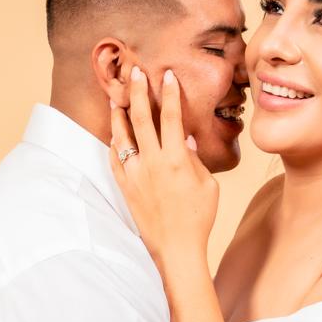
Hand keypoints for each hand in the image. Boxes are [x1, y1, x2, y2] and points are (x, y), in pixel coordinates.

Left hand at [109, 67, 218, 261]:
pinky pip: (114, 159)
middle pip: (140, 118)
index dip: (169, 93)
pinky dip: (114, 143)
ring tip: (117, 98)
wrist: (176, 249)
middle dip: (137, 91)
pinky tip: (115, 134)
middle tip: (134, 72)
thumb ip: (195, 159)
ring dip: (119, 114)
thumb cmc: (198, 218)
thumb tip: (184, 138)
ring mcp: (135, 176)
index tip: (167, 75)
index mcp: (176, 160)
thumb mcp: (207, 186)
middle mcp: (152, 164)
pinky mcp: (125, 188)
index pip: (170, 117)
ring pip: (121, 136)